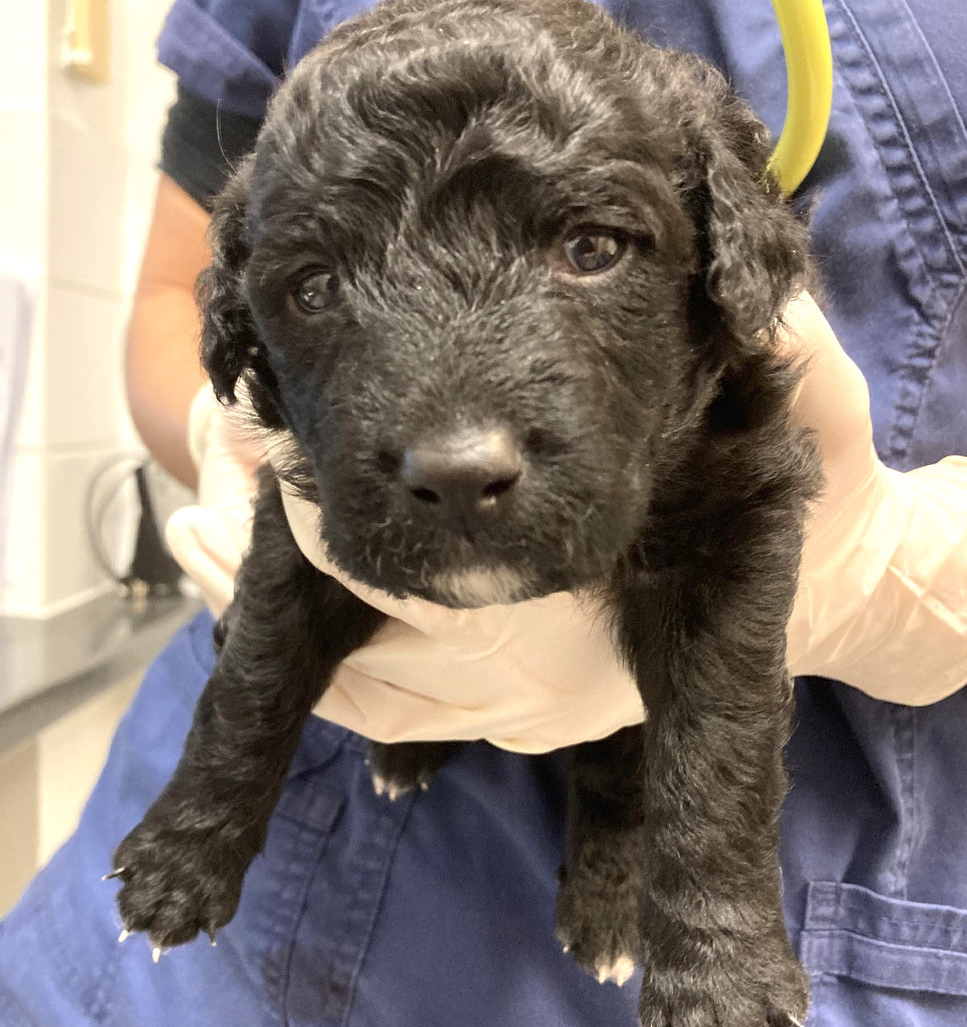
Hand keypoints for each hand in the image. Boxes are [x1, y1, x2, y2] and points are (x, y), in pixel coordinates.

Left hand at [168, 295, 966, 749]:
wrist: (826, 596)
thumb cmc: (804, 504)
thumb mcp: (804, 423)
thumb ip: (781, 363)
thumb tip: (763, 302)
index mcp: (573, 610)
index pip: (413, 569)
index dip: (314, 507)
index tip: (255, 437)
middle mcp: (531, 675)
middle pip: (357, 634)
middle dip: (263, 558)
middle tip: (196, 487)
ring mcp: (517, 714)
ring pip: (358, 690)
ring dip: (271, 621)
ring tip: (199, 540)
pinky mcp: (515, 724)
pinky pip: (388, 717)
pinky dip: (319, 669)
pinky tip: (271, 614)